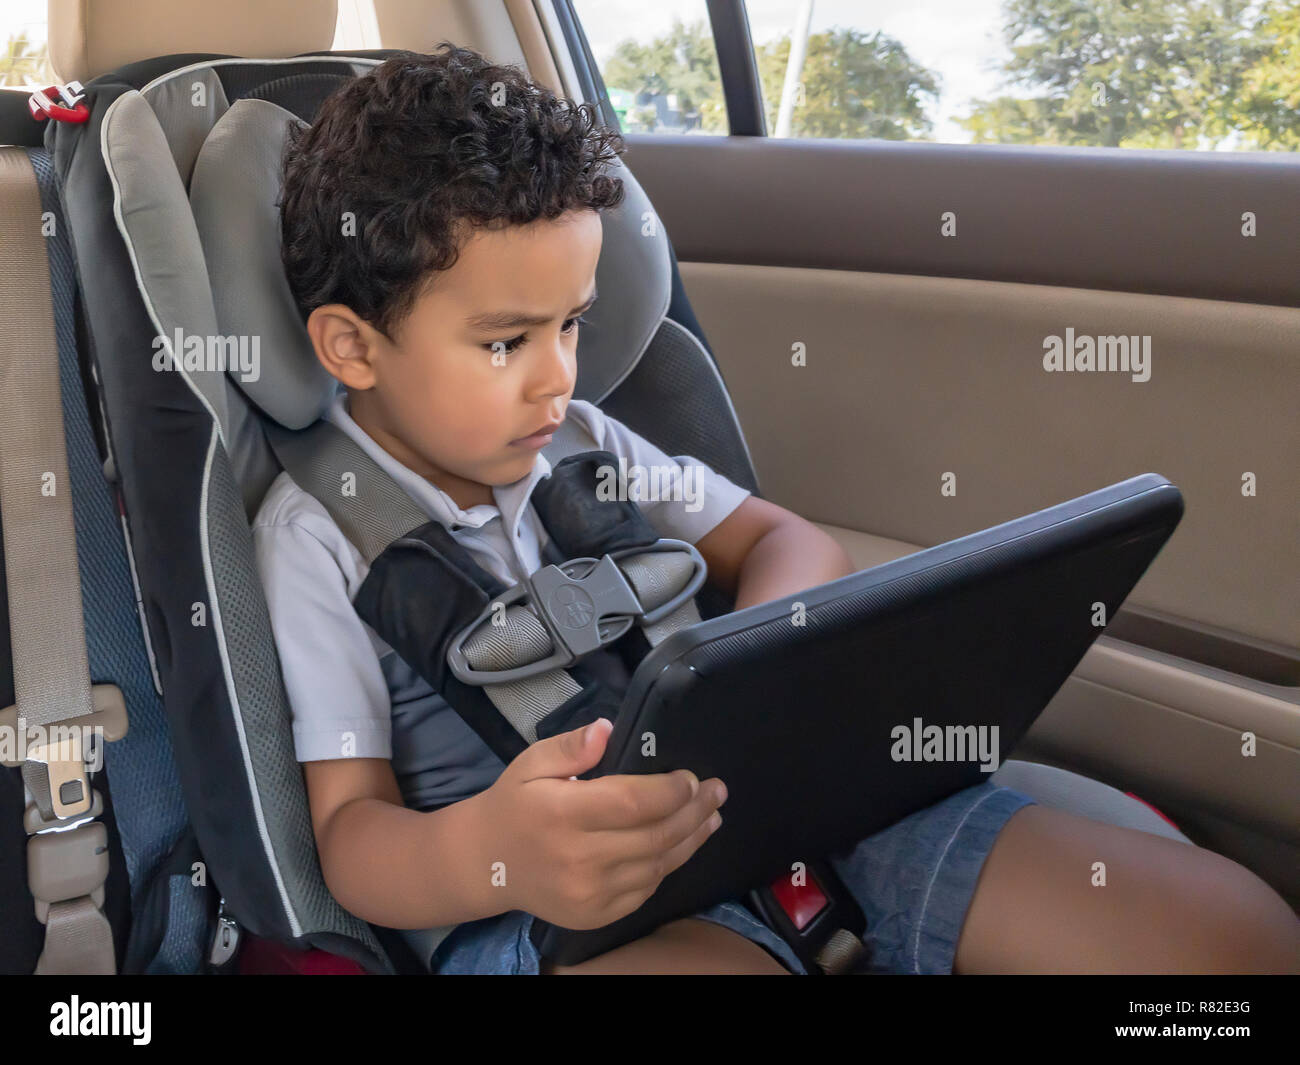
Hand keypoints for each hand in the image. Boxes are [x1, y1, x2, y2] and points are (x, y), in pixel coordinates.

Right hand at [479, 717, 726, 929]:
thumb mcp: (532, 762)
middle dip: (694, 811)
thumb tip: (607, 729)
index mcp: (562, 813)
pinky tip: (680, 844)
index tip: (692, 777)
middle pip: (655, 836)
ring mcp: (589, 892)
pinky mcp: (595, 914)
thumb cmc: (515, 804)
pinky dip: (667, 865)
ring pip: (658, 866)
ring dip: (691, 839)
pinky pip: (645, 890)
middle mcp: (578, 858)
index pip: (633, 803)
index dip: (672, 790)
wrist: (487, 863)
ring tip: (712, 817)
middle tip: (717, 791)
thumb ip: (571, 746)